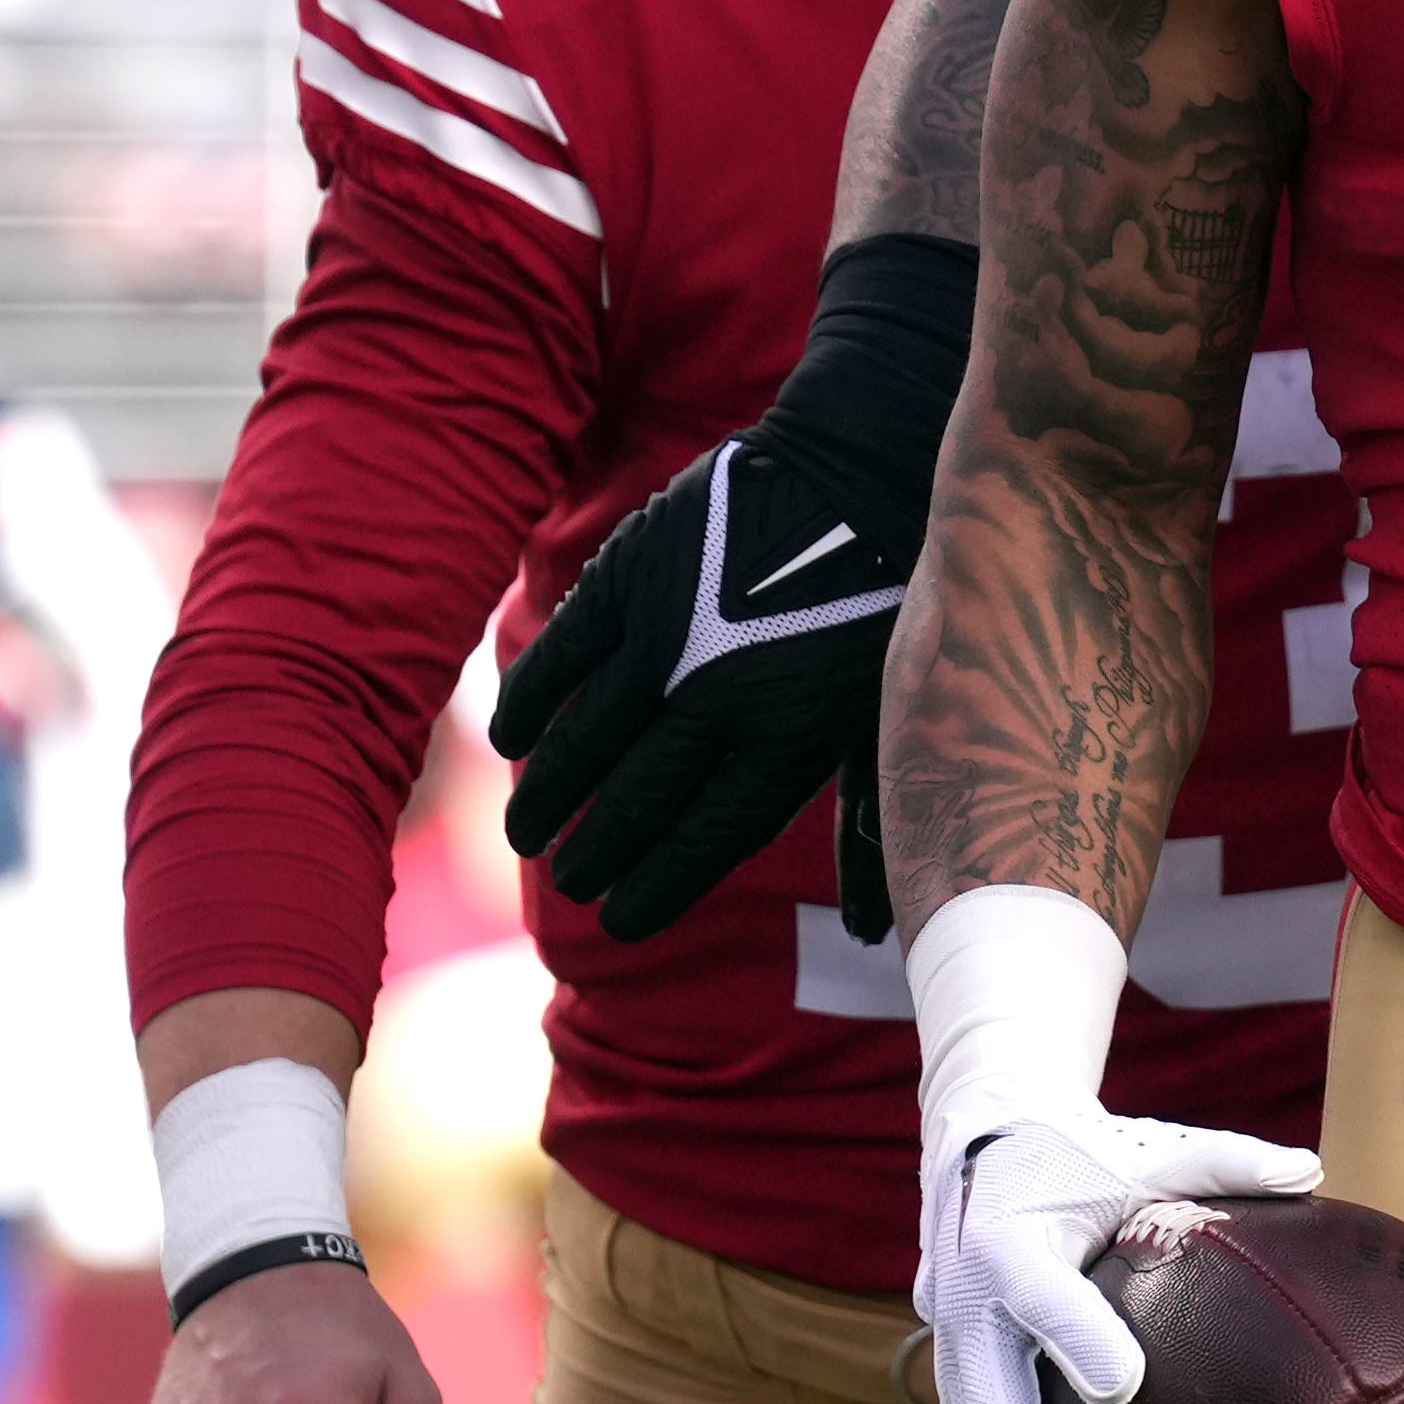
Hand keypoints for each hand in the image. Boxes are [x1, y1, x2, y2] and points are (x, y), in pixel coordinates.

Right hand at [494, 435, 912, 942]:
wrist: (858, 469)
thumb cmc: (883, 602)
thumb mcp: (887, 710)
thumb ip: (868, 818)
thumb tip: (880, 934)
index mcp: (788, 739)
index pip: (702, 842)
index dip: (654, 888)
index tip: (620, 920)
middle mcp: (718, 698)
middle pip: (635, 803)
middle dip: (595, 855)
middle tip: (571, 882)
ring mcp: (665, 637)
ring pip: (582, 742)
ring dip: (547, 797)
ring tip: (531, 833)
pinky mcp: (627, 579)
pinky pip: (557, 662)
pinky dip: (529, 708)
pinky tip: (517, 744)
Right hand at [916, 1098, 1318, 1403]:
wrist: (974, 1146)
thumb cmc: (1077, 1154)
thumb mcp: (1142, 1148)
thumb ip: (1221, 1163)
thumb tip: (1314, 1171)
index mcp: (1011, 1240)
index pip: (1038, 1294)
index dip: (1074, 1336)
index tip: (1124, 1387)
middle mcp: (967, 1308)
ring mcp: (955, 1360)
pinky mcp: (959, 1391)